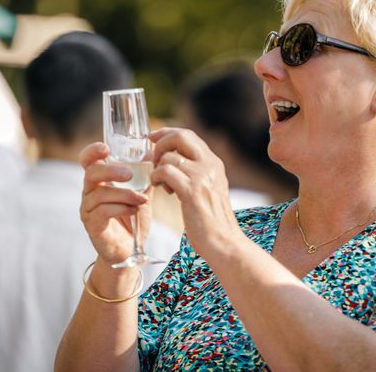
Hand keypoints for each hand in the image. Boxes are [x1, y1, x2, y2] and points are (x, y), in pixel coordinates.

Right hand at [79, 142, 152, 266]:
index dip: (92, 151)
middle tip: (129, 175)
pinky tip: (136, 210)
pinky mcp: (92, 225)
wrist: (130, 248)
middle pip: (91, 173)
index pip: (87, 160)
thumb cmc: (133, 218)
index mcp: (99, 181)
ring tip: (142, 199)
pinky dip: (122, 208)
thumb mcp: (141, 194)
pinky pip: (104, 211)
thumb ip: (145, 177)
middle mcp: (89, 192)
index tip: (106, 148)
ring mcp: (88, 209)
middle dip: (111, 171)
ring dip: (124, 194)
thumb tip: (152, 154)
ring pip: (100, 194)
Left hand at [150, 127, 243, 257]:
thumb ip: (196, 173)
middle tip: (151, 158)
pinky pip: (165, 171)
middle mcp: (210, 165)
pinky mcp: (192, 191)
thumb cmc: (212, 221)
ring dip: (157, 167)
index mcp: (214, 163)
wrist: (224, 242)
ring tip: (159, 183)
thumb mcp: (208, 190)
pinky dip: (156, 177)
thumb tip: (173, 162)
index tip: (153, 138)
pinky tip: (159, 187)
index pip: (188, 135)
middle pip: (180, 136)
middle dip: (160, 143)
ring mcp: (202, 176)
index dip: (167, 133)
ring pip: (169, 156)